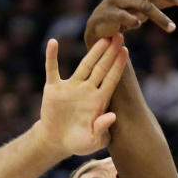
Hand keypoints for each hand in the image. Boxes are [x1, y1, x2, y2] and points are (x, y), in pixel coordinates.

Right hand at [36, 35, 127, 157]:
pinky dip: (51, 57)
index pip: (111, 80)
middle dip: (110, 53)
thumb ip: (102, 128)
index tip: (126, 51)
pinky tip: (53, 42)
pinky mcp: (53, 89)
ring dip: (92, 52)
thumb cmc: (80, 142)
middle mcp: (87, 90)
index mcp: (99, 101)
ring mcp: (71, 87)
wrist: (57, 141)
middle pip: (101, 68)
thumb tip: (112, 116)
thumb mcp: (94, 140)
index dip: (118, 66)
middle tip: (119, 35)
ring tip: (102, 37)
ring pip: (84, 66)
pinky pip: (52, 70)